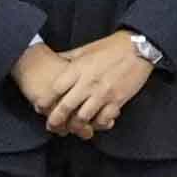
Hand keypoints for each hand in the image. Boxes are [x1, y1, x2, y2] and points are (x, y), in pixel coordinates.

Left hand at [16, 34, 151, 140]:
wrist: (137, 48)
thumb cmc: (109, 48)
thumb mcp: (84, 50)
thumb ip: (68, 59)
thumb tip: (54, 61)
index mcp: (78, 69)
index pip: (55, 89)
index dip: (45, 101)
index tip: (39, 107)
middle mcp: (88, 83)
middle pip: (66, 107)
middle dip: (56, 120)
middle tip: (51, 126)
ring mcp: (103, 94)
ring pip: (83, 118)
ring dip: (75, 126)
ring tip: (71, 128)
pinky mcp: (117, 101)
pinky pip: (103, 120)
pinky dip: (97, 125)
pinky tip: (93, 125)